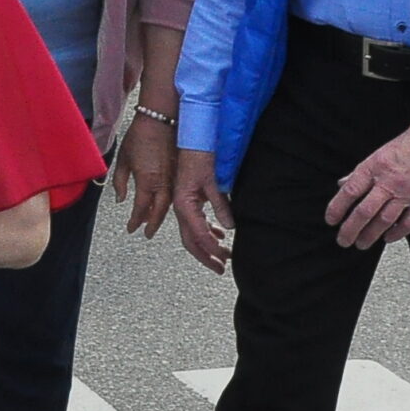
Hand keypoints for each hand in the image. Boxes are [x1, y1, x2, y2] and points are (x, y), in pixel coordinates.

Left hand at [110, 113, 176, 237]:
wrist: (160, 118)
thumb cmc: (140, 136)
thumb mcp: (123, 159)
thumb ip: (120, 182)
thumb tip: (120, 199)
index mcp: (147, 181)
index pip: (141, 208)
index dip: (135, 221)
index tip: (131, 228)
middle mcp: (163, 183)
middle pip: (159, 211)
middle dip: (152, 224)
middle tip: (146, 232)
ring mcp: (174, 177)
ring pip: (169, 203)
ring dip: (160, 214)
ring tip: (151, 220)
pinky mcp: (180, 171)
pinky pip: (175, 192)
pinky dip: (169, 202)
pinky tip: (163, 203)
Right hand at [171, 148, 235, 272]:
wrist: (190, 141)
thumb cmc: (198, 157)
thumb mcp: (213, 182)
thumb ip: (221, 205)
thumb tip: (229, 226)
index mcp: (184, 205)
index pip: (199, 235)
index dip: (212, 250)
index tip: (224, 259)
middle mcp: (180, 208)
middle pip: (191, 241)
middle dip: (206, 257)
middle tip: (221, 269)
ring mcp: (183, 205)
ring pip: (192, 234)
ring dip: (207, 247)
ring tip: (223, 256)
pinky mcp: (188, 201)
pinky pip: (195, 223)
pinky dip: (207, 233)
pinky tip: (220, 235)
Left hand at [326, 113, 409, 248]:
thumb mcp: (381, 152)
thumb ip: (362, 171)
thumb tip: (343, 184)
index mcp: (375, 166)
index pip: (349, 191)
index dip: (337, 209)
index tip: (331, 220)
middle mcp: (390, 181)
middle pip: (364, 212)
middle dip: (350, 230)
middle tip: (343, 240)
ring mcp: (409, 193)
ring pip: (384, 221)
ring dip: (370, 236)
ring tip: (361, 244)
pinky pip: (409, 223)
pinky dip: (396, 234)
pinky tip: (387, 238)